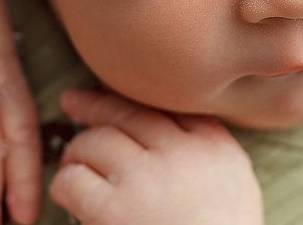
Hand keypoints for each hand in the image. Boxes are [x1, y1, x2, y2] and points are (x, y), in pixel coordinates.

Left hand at [50, 89, 262, 224]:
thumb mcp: (236, 184)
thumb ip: (207, 151)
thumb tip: (168, 126)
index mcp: (215, 147)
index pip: (168, 105)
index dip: (133, 96)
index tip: (114, 92)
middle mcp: (181, 154)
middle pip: (128, 113)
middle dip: (95, 105)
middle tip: (73, 100)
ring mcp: (146, 179)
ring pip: (95, 141)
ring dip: (78, 151)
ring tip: (73, 163)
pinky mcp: (114, 210)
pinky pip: (74, 179)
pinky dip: (66, 184)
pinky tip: (69, 194)